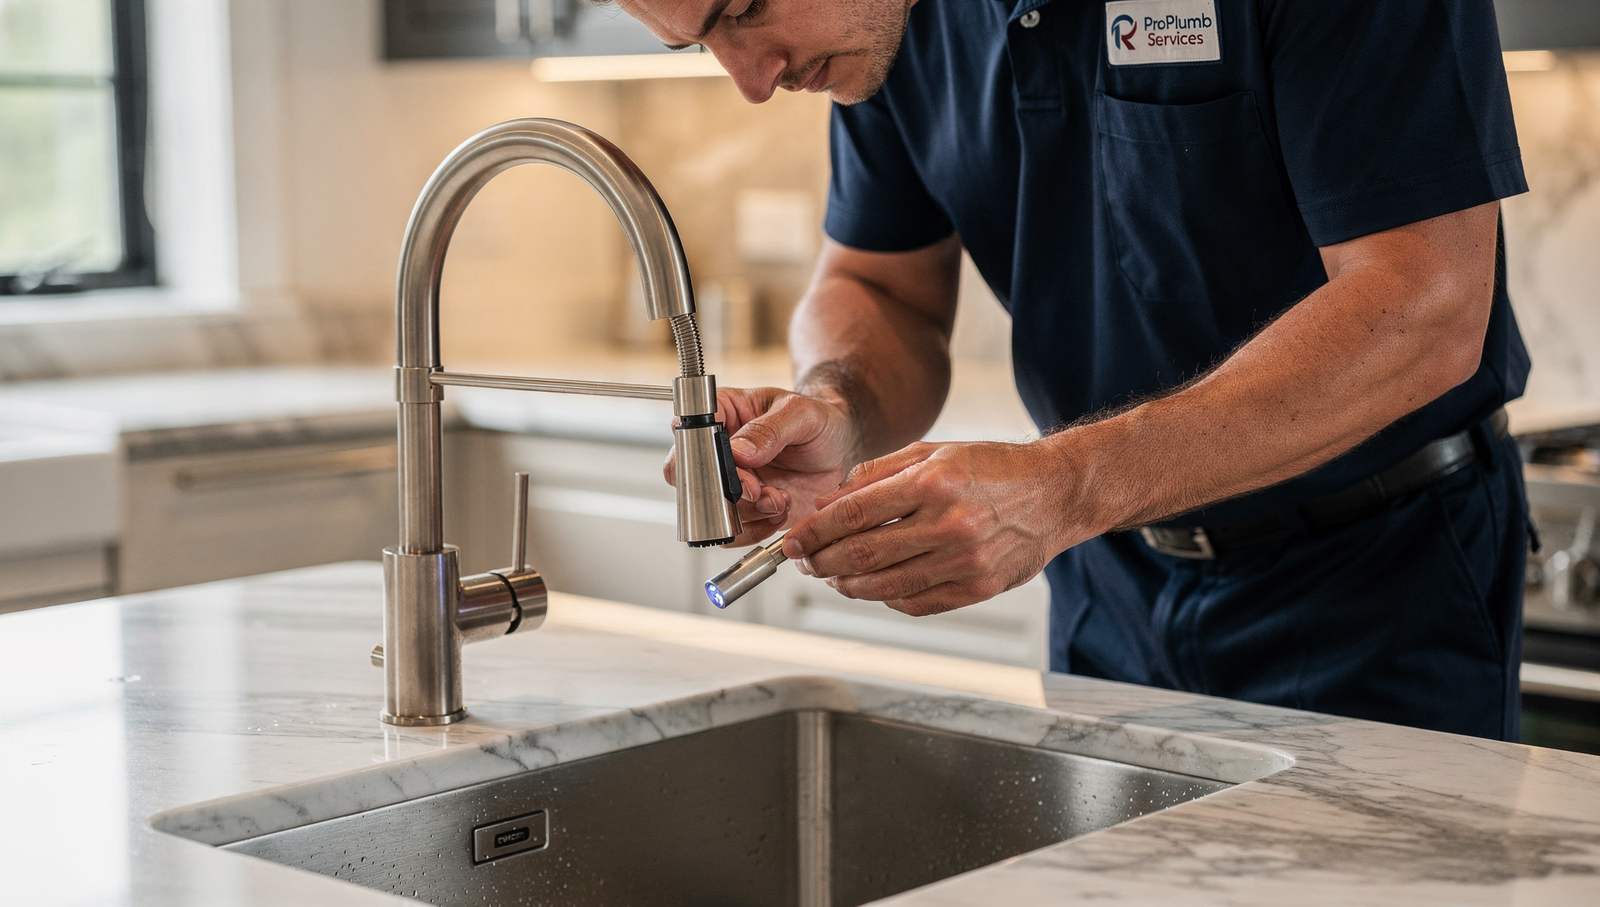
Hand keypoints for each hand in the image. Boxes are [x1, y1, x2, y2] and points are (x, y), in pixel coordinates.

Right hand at [664, 386, 859, 545]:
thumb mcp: (801, 413)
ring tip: (779, 498)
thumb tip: (739, 451)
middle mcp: (718, 451)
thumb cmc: (817, 420)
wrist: (837, 448)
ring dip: (747, 513)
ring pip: (712, 511)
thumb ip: (770, 429)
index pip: (687, 434)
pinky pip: (733, 532)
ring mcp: (729, 482)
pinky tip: (779, 511)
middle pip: (692, 480)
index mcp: (722, 414)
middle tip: (759, 490)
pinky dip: (756, 529)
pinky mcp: (744, 509)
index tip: (735, 467)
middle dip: (727, 493)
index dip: (702, 456)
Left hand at [780, 440, 1075, 615]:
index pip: (853, 514)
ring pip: (884, 586)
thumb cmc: (994, 468)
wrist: (1056, 493)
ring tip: (831, 575)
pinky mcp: (977, 588)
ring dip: (846, 585)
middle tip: (803, 560)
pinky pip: (915, 603)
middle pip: (862, 554)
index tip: (792, 538)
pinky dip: (884, 598)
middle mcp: (949, 524)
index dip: (813, 531)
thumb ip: (875, 475)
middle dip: (821, 561)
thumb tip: (826, 502)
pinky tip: (873, 586)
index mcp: (934, 483)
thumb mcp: (933, 452)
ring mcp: (965, 561)